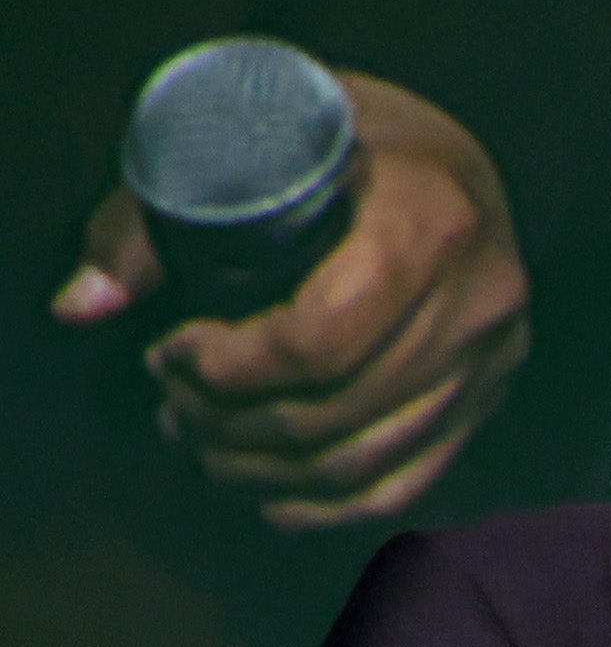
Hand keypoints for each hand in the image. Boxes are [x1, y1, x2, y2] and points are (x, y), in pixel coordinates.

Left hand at [52, 72, 532, 531]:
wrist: (444, 159)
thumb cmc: (333, 140)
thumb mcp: (244, 142)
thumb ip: (154, 219)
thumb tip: (82, 306)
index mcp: (425, 220)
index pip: (322, 342)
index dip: (230, 369)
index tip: (172, 351)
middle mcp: (478, 301)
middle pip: (335, 411)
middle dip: (230, 424)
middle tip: (171, 405)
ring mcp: (492, 360)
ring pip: (362, 461)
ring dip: (263, 470)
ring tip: (202, 443)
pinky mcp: (488, 400)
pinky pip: (404, 486)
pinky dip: (324, 506)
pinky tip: (265, 491)